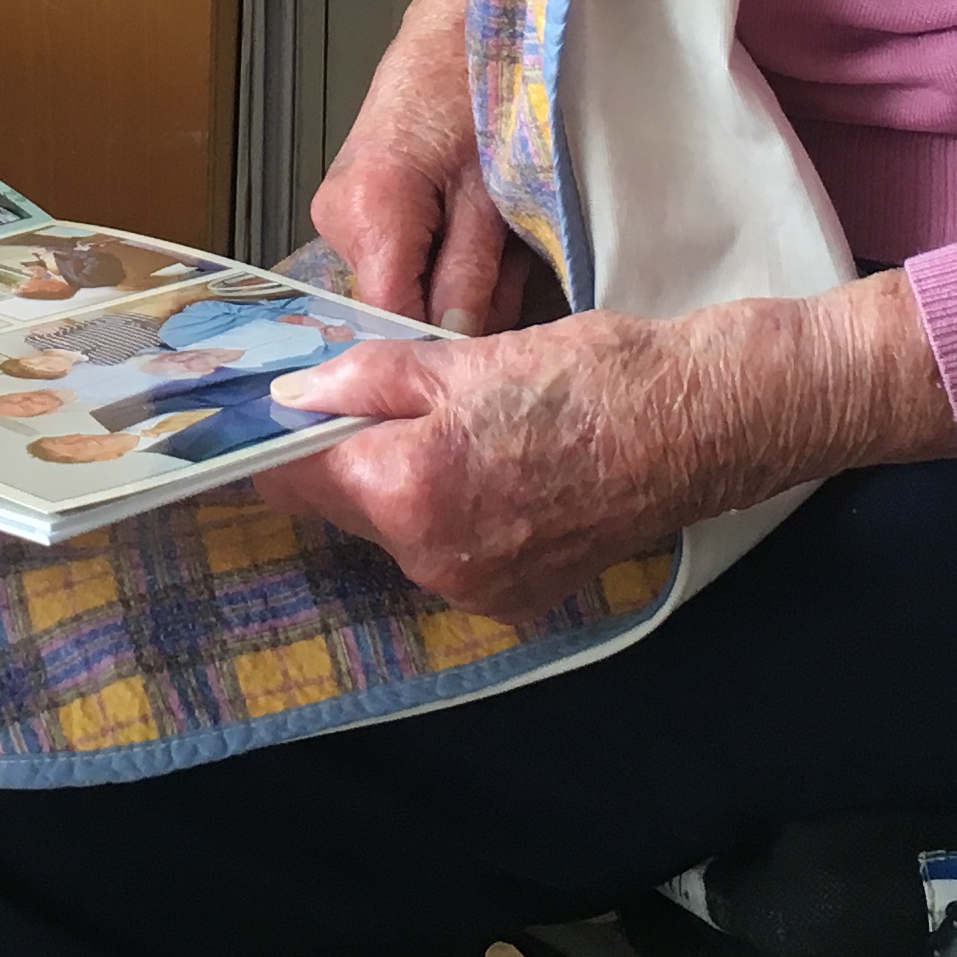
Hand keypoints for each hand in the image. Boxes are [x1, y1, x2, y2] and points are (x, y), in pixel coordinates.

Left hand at [251, 276, 956, 621]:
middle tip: (362, 399)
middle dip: (343, 456)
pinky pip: (448, 553)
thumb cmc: (594, 377)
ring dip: (397, 485)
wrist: (702, 424)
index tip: (254, 415)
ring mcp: (477, 588)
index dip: (271, 439)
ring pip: (395, 531)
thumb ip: (367, 380)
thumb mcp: (466, 357)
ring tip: (444, 428)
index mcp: (410, 490)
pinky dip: (448, 514)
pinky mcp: (516, 599)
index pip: (295, 474)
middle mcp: (434, 559)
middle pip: (344, 506)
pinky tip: (488, 469)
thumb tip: (294, 394)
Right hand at [310, 0, 529, 334]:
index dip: (443, 343)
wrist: (466, 24)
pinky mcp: (356, 208)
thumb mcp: (497, 192)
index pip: (393, 317)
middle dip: (463, 304)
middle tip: (519, 275)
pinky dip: (448, 254)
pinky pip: (405, 257)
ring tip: (508, 241)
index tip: (488, 360)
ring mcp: (341, 214)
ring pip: (406, 283)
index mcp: (369, 211)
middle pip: (399, 303)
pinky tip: (485, 229)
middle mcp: (338, 218)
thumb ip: (474, 273)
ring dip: (459, 279)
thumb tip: (458, 343)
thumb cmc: (485, 87)